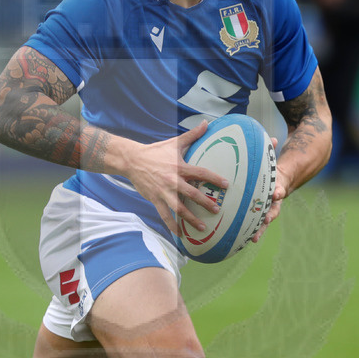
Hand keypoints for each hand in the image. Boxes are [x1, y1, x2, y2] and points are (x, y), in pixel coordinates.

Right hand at [126, 120, 229, 235]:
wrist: (132, 160)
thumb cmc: (156, 151)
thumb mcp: (174, 142)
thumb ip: (193, 134)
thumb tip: (207, 122)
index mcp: (179, 167)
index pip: (201, 173)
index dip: (214, 179)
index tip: (226, 185)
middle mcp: (173, 181)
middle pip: (192, 194)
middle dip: (205, 202)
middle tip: (217, 210)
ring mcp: (163, 192)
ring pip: (179, 208)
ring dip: (191, 219)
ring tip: (202, 227)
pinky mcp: (155, 199)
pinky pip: (165, 215)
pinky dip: (172, 226)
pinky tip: (180, 235)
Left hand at [251, 137, 288, 242]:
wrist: (282, 182)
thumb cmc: (273, 170)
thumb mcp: (273, 160)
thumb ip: (272, 151)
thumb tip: (272, 138)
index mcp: (278, 188)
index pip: (280, 189)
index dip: (279, 191)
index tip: (277, 192)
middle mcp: (274, 201)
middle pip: (273, 210)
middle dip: (269, 216)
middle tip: (265, 220)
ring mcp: (267, 210)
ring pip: (264, 222)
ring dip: (259, 230)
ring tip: (253, 239)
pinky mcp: (258, 215)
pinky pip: (253, 225)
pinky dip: (247, 232)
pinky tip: (237, 240)